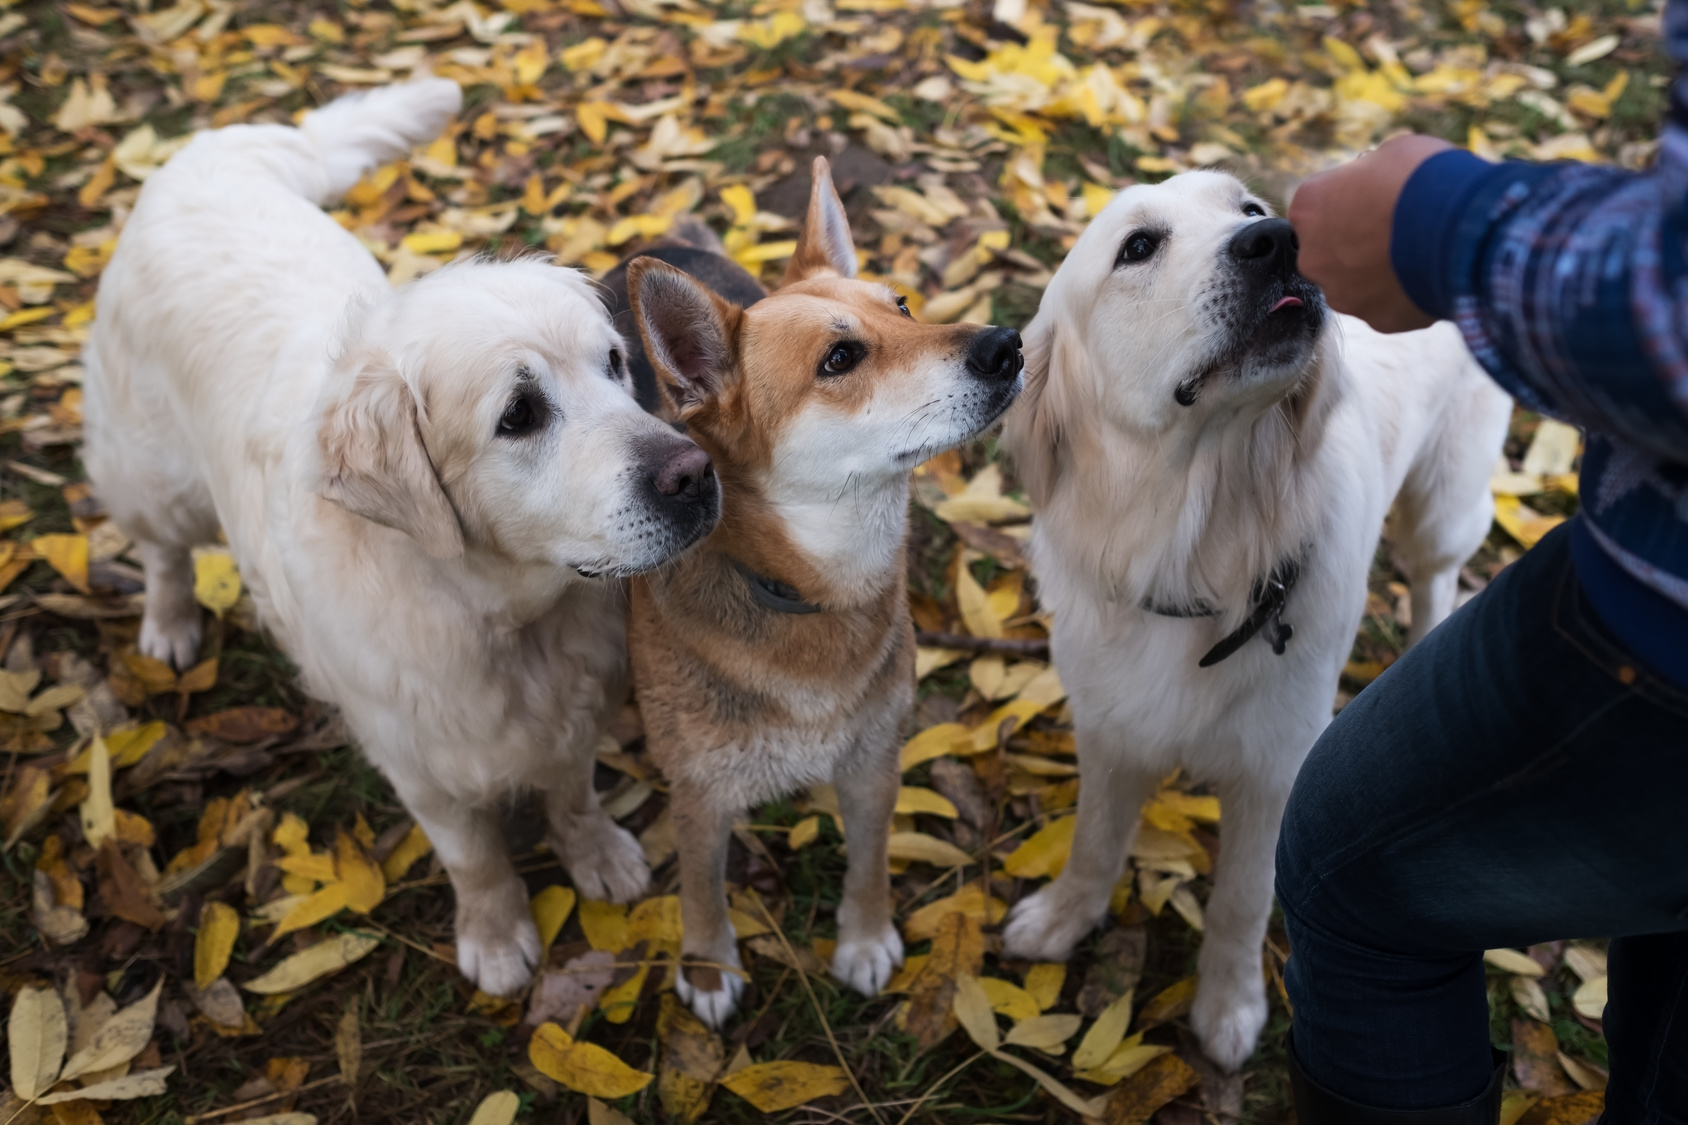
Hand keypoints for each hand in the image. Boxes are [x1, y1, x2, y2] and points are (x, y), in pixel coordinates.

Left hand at [1289, 134, 1455, 333]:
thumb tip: (1374, 177)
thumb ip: (1370, 171)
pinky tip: (1430, 275)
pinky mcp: (1375, 320)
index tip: (1378, 195)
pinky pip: (1388, 304)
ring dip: (1380, 270)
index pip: (1320, 204)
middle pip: (1332, 249)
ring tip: (1419, 252)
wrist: (1461, 228)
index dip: (1351, 198)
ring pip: (1357, 282)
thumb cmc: (1423, 178)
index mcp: (1308, 208)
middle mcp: (1313, 258)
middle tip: (1398, 227)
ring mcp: (1342, 294)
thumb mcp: (1391, 153)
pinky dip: (1405, 292)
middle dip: (1358, 240)